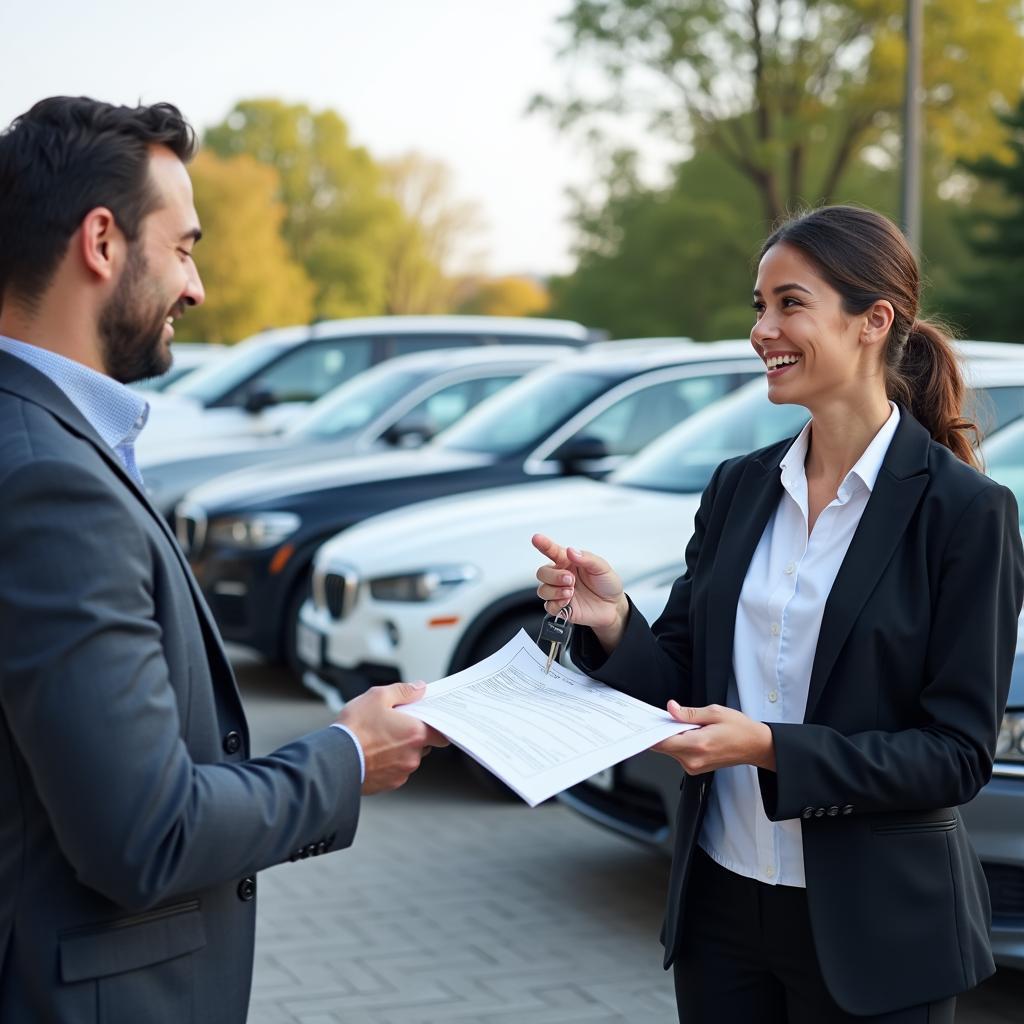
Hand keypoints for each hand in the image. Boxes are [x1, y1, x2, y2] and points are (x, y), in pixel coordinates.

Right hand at [335, 681, 448, 794]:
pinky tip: (372, 754)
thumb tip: (420, 689)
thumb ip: (403, 691)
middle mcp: (413, 755)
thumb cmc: (355, 729)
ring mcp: (402, 772)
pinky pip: (396, 770)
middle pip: (423, 744)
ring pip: (408, 758)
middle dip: (412, 735)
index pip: (441, 733)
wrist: (334, 759)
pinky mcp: (389, 784)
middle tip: (393, 725)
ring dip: (399, 750)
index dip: (435, 725)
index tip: (426, 720)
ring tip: (377, 740)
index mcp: (415, 733)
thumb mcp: (377, 697)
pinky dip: (388, 763)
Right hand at [532, 533, 628, 647]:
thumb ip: (586, 558)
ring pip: (542, 590)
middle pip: (542, 573)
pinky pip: (548, 606)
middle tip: (570, 579)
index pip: (552, 551)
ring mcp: (559, 592)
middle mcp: (561, 576)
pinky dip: (556, 604)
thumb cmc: (606, 583)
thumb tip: (571, 551)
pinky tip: (567, 601)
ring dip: (555, 591)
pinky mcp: (561, 607)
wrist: (613, 606)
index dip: (543, 544)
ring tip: (571, 592)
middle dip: (554, 576)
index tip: (536, 539)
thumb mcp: (602, 567)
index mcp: (568, 561)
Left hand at [652, 701, 775, 773]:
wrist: (756, 746)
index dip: (652, 731)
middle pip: (664, 746)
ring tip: (690, 726)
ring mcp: (694, 767)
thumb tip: (670, 708)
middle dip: (663, 731)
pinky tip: (692, 734)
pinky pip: (679, 754)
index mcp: (697, 745)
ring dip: (673, 737)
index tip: (645, 721)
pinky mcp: (695, 769)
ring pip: (670, 750)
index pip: (662, 742)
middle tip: (668, 716)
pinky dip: (680, 743)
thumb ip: (689, 713)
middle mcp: (693, 760)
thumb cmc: (740, 729)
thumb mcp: (714, 712)